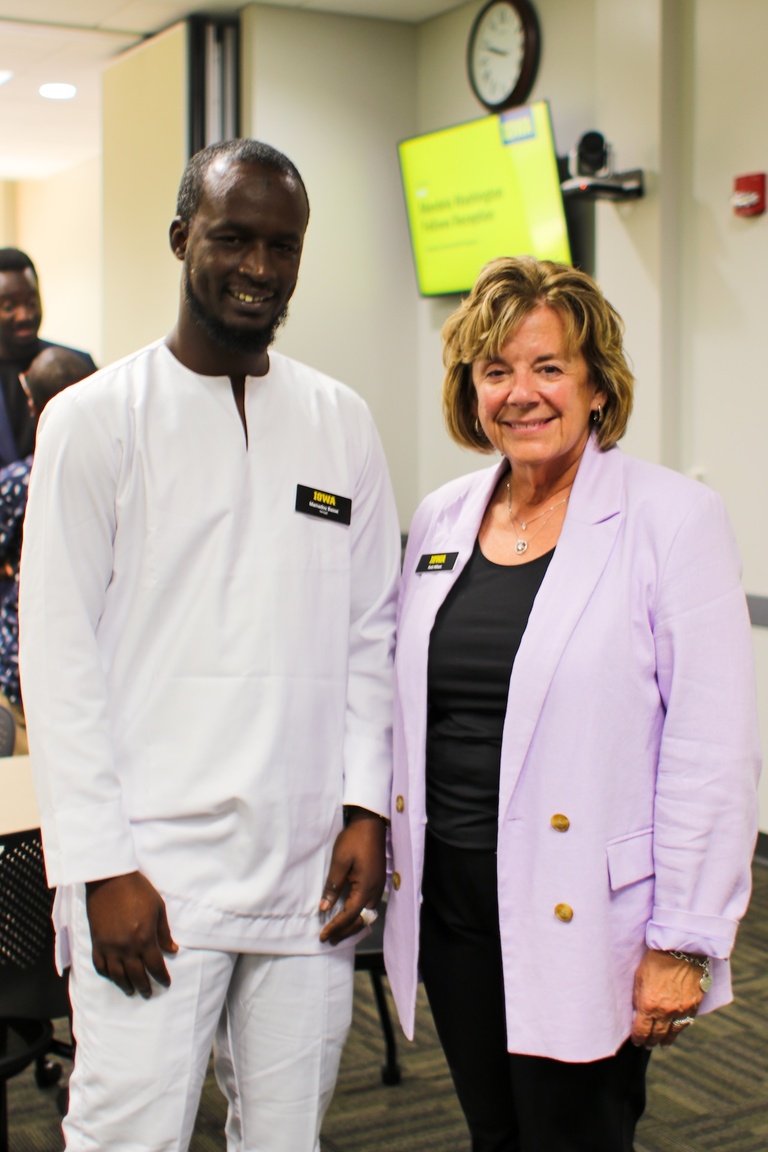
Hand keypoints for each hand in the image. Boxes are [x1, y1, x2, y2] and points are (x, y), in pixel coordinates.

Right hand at [85, 871, 177, 997]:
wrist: (110, 879)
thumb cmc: (138, 890)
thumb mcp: (158, 907)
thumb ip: (164, 932)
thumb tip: (172, 949)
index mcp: (144, 938)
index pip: (155, 966)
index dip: (161, 977)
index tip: (166, 983)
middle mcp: (126, 947)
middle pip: (136, 975)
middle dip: (144, 986)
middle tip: (149, 993)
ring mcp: (109, 946)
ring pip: (117, 975)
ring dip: (125, 985)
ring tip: (131, 991)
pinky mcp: (96, 942)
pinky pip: (100, 965)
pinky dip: (107, 974)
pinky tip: (112, 977)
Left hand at [318, 808, 385, 945]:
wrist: (371, 824)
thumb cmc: (353, 841)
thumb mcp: (340, 862)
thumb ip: (333, 886)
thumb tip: (324, 908)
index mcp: (366, 888)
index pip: (350, 915)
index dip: (336, 927)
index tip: (323, 935)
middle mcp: (375, 891)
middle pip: (361, 920)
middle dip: (345, 931)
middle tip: (329, 939)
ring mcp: (379, 887)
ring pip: (367, 915)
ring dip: (353, 925)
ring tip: (338, 932)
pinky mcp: (378, 882)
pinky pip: (370, 906)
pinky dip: (359, 915)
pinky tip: (350, 916)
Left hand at [631, 947, 704, 1047]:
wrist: (680, 949)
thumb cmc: (655, 959)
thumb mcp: (639, 978)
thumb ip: (638, 998)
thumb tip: (638, 1012)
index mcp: (648, 1005)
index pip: (641, 1030)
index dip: (638, 1038)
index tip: (636, 1041)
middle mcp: (666, 1012)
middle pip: (658, 1034)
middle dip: (651, 1041)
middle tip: (648, 1045)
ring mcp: (682, 1009)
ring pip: (674, 1032)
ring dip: (667, 1039)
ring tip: (663, 1044)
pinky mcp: (695, 1004)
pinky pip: (687, 1022)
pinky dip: (680, 1028)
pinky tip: (677, 1030)